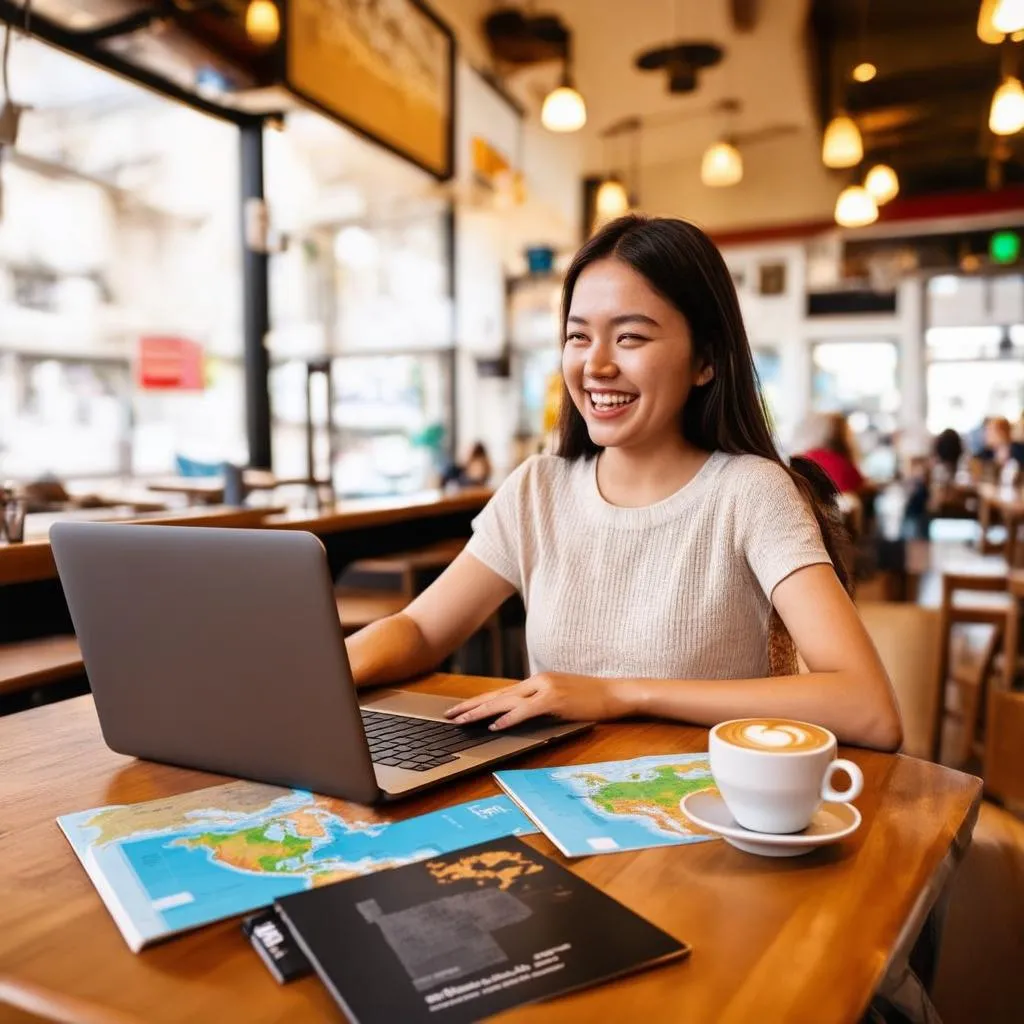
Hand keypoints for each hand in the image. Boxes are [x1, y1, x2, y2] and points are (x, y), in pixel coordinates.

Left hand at [444, 672, 634, 729]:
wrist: (615, 694)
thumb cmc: (591, 700)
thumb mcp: (561, 700)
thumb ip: (540, 704)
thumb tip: (520, 717)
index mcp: (537, 682)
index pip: (501, 692)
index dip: (478, 701)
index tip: (460, 709)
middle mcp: (537, 682)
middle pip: (497, 695)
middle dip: (471, 706)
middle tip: (449, 715)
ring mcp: (545, 689)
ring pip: (505, 702)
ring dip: (481, 713)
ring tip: (461, 721)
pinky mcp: (554, 700)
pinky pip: (525, 710)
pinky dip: (508, 718)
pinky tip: (494, 726)